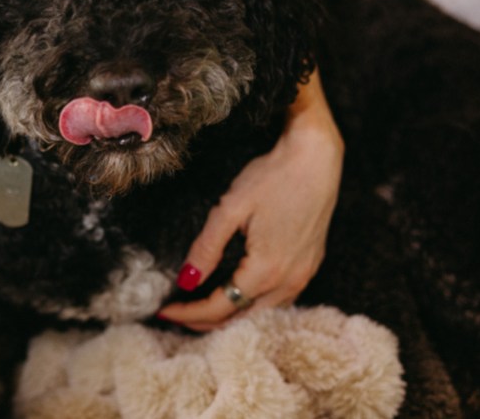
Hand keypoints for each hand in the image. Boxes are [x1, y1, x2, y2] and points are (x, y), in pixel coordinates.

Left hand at [157, 70, 342, 329]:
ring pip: (262, 313)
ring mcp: (304, 274)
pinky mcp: (309, 265)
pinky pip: (279, 300)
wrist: (316, 158)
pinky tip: (237, 297)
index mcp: (267, 270)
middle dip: (205, 321)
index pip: (220, 307)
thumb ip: (207, 248)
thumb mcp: (231, 209)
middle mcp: (290, 281)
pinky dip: (252, 305)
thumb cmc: (273, 177)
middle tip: (175, 315)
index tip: (163, 310)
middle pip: (242, 318)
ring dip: (230, 316)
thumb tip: (186, 281)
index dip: (189, 313)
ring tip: (199, 311)